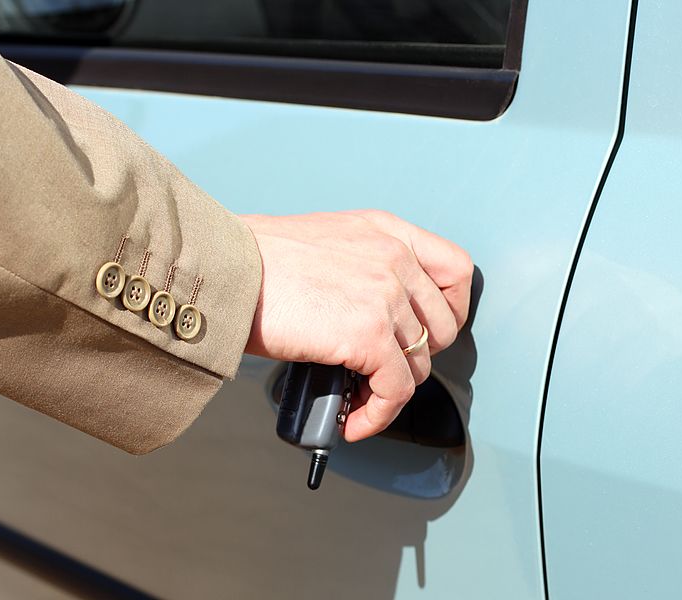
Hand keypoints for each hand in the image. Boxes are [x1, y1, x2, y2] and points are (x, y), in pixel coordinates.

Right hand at [239, 210, 472, 441]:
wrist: (224, 268)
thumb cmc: (258, 260)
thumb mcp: (330, 243)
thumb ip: (365, 267)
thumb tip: (376, 318)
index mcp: (388, 231)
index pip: (457, 270)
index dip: (451, 310)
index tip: (428, 333)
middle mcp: (395, 258)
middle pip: (441, 327)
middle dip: (416, 358)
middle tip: (382, 370)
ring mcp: (385, 295)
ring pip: (417, 365)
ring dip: (390, 392)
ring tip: (359, 401)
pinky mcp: (367, 334)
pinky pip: (394, 391)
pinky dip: (377, 415)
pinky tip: (353, 421)